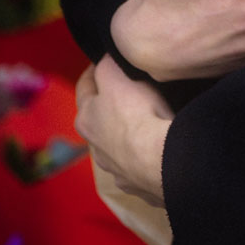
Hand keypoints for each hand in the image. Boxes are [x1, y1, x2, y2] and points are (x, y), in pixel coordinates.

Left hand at [75, 57, 173, 207]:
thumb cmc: (135, 112)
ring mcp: (115, 170)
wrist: (160, 159)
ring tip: (146, 125)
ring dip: (126, 136)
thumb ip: (107, 64)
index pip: (84, 87)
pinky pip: (138, 167)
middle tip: (128, 93)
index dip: (93, 70)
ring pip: (117, 147)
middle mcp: (95, 147)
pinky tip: (156, 152)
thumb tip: (105, 58)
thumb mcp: (116, 75)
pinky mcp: (137, 185)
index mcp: (85, 119)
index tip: (102, 61)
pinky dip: (143, 158)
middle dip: (109, 106)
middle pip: (99, 120)